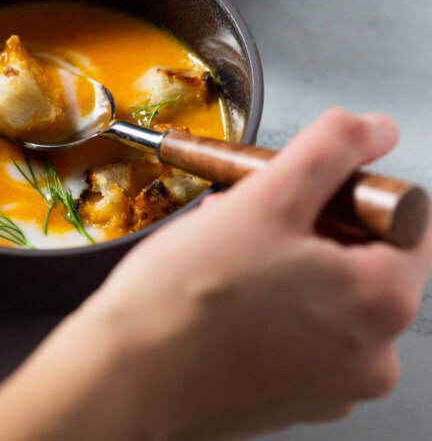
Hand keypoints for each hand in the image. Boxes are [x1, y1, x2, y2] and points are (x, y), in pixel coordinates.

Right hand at [0, 110, 431, 440]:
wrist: (125, 374)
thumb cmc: (187, 295)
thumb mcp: (266, 197)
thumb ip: (332, 149)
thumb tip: (375, 129)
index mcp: (383, 302)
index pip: (406, 219)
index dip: (353, 191)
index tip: (306, 193)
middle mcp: (374, 356)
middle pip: (366, 256)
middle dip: (313, 225)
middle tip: (258, 218)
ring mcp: (336, 385)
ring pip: (330, 292)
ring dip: (290, 261)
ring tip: (234, 254)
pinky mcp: (298, 399)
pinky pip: (305, 331)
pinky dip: (276, 303)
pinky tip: (230, 292)